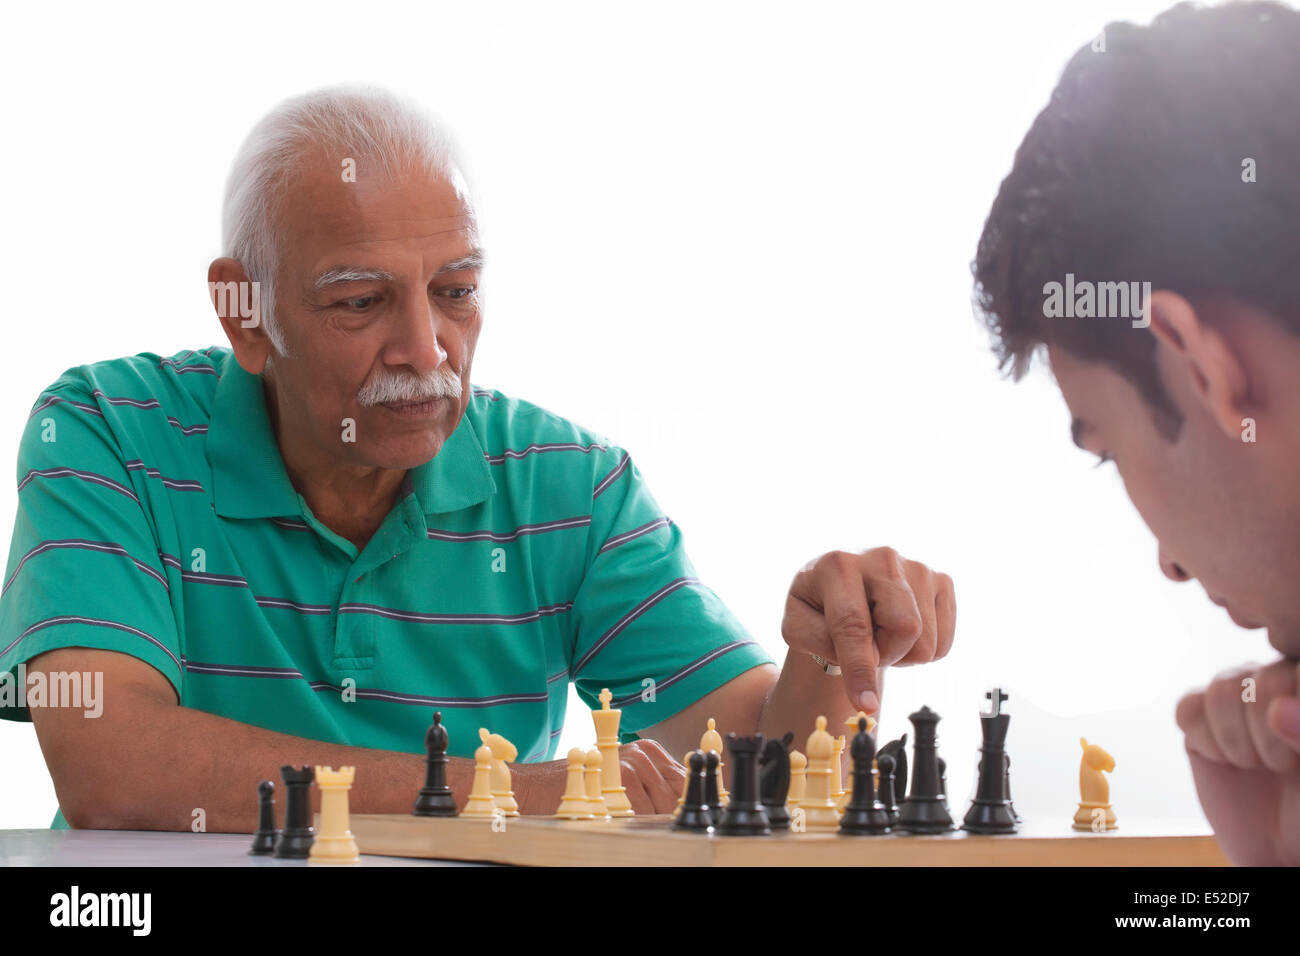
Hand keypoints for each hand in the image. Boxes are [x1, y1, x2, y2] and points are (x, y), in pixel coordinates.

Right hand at [515, 740, 685, 814]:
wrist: (542, 787)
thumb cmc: (586, 786)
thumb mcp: (624, 778)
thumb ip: (654, 786)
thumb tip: (683, 806)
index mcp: (649, 750)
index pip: (683, 779)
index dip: (687, 800)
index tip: (689, 817)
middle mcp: (643, 752)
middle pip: (676, 793)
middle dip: (670, 815)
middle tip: (664, 831)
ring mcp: (632, 763)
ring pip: (662, 806)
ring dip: (654, 822)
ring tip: (638, 828)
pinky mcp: (620, 778)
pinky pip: (643, 812)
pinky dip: (638, 824)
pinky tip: (624, 825)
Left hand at [782, 547, 955, 713]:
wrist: (841, 585)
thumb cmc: (817, 608)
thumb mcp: (797, 625)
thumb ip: (819, 641)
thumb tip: (868, 657)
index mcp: (838, 565)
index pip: (853, 625)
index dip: (860, 668)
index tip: (865, 704)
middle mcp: (882, 557)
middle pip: (906, 628)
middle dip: (886, 655)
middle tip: (866, 649)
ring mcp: (917, 566)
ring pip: (926, 641)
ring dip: (900, 654)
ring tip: (879, 635)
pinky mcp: (941, 581)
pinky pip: (943, 641)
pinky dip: (919, 649)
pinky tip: (897, 630)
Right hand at [1175, 658, 1299, 864]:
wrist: (1280, 844)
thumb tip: (1278, 707)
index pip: (1291, 671)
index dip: (1287, 712)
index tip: (1296, 752)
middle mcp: (1273, 682)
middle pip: (1252, 681)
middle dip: (1262, 734)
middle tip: (1277, 765)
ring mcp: (1235, 697)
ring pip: (1218, 691)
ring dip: (1234, 740)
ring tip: (1254, 764)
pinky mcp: (1198, 717)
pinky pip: (1187, 708)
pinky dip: (1205, 741)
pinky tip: (1223, 758)